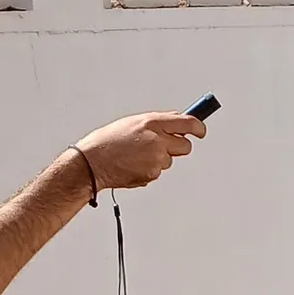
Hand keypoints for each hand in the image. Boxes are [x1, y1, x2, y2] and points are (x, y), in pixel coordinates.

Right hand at [70, 111, 205, 192]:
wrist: (92, 162)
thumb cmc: (108, 141)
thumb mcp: (133, 123)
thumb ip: (157, 122)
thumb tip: (176, 120)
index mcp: (153, 122)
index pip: (188, 123)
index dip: (198, 127)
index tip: (201, 130)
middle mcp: (157, 140)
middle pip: (185, 146)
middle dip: (178, 146)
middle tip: (164, 146)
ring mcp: (156, 159)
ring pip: (169, 160)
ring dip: (159, 159)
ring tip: (137, 155)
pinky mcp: (152, 174)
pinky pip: (158, 171)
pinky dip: (149, 169)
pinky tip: (133, 164)